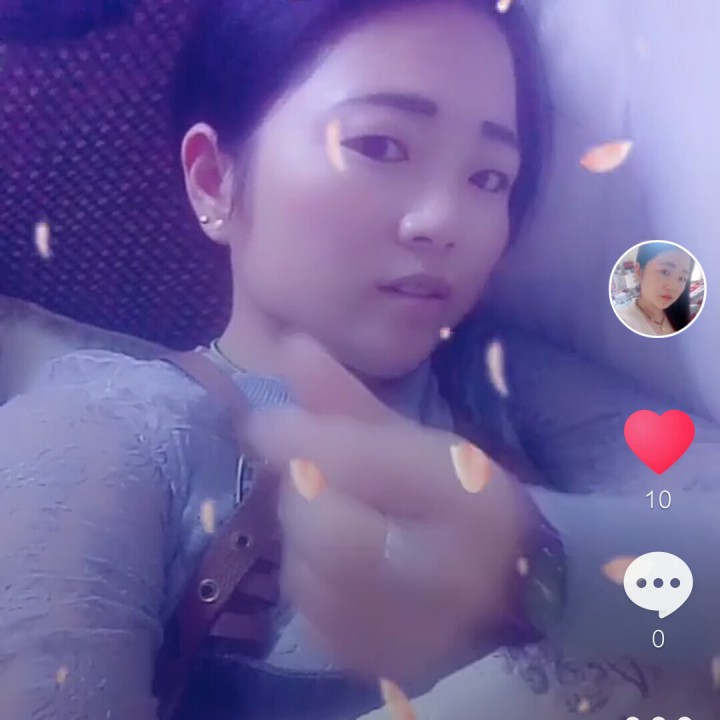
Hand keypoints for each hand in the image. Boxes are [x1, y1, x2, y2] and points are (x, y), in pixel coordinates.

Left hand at [246, 336, 533, 683]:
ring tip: (330, 515)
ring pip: (307, 576)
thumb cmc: (460, 498)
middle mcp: (444, 574)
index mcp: (465, 500)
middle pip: (324, 529)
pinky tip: (335, 562)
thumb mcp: (414, 439)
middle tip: (307, 475)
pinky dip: (309, 579)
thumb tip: (290, 346)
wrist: (509, 585)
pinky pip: (310, 616)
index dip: (300, 438)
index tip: (262, 422)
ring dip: (300, 536)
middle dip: (299, 492)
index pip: (363, 465)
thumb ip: (349, 399)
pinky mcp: (383, 662)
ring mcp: (411, 631)